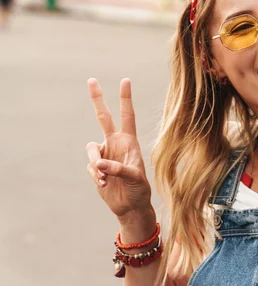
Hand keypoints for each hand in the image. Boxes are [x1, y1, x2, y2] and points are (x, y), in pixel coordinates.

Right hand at [86, 78, 151, 220]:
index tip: (125, 80)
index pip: (127, 116)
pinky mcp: (96, 168)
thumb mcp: (134, 177)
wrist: (130, 206)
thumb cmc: (139, 190)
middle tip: (91, 79)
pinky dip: (96, 176)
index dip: (125, 99)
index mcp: (129, 141)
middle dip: (98, 99)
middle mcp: (116, 144)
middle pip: (103, 117)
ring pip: (91, 149)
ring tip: (105, 178)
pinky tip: (105, 184)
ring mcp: (105, 155)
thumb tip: (98, 164)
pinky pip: (90, 167)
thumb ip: (118, 168)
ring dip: (96, 164)